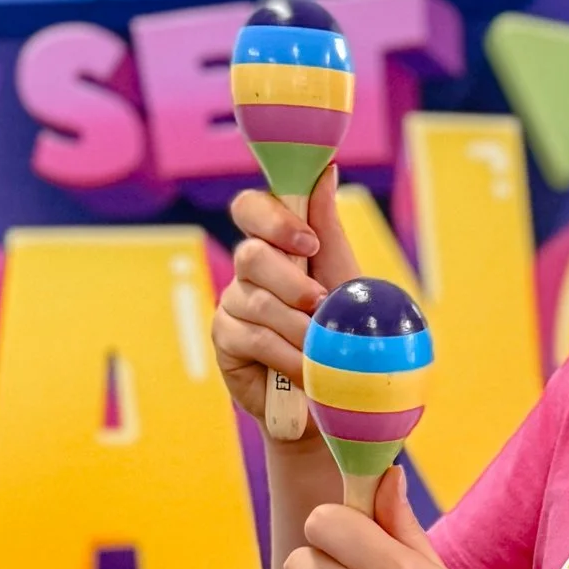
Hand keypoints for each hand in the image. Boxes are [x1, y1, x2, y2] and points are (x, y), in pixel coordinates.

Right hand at [213, 166, 359, 424]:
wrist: (334, 397)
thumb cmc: (341, 332)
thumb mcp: (343, 278)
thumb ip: (329, 229)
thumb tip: (327, 172)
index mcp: (275, 244)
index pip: (251, 208)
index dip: (272, 218)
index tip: (308, 242)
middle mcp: (248, 269)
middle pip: (250, 254)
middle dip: (291, 280)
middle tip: (320, 303)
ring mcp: (232, 303)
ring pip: (254, 300)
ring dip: (295, 325)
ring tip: (320, 346)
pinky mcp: (225, 339)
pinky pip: (251, 336)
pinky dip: (285, 352)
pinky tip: (304, 367)